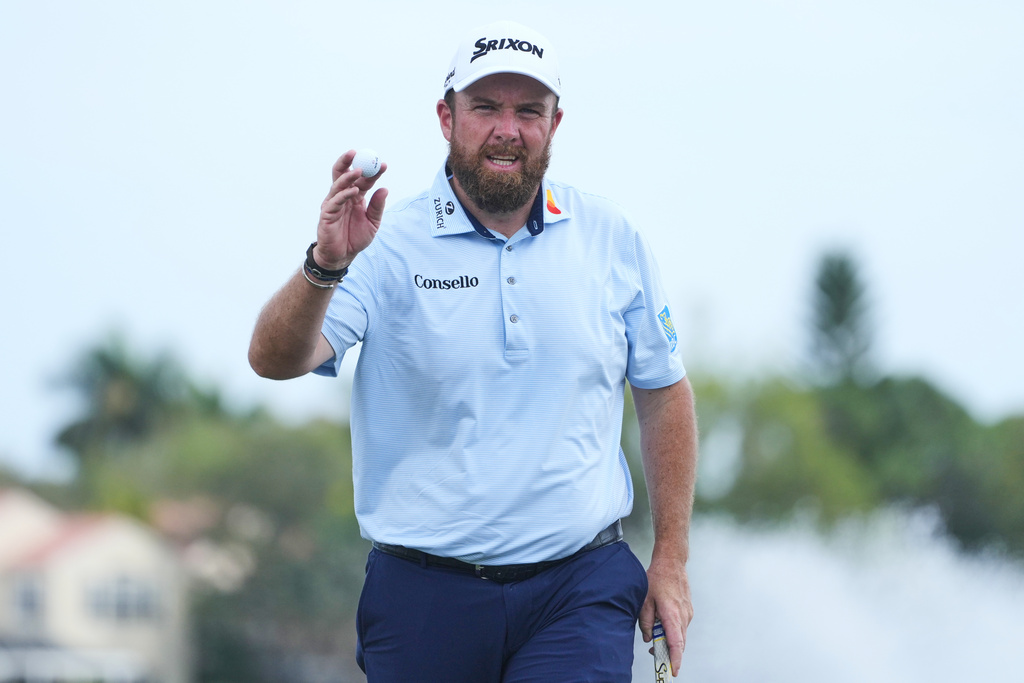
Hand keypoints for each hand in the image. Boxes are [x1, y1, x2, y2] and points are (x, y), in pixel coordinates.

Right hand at [313, 150, 388, 269]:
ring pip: (338, 184)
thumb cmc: (355, 238)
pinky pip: (335, 201)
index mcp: (355, 197)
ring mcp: (333, 204)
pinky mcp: (327, 214)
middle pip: (342, 174)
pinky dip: (344, 194)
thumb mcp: (373, 223)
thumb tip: (384, 189)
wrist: (342, 256)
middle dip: (348, 161)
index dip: (373, 171)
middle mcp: (343, 196)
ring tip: (359, 170)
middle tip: (358, 153)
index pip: (363, 180)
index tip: (384, 164)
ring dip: (348, 176)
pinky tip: (353, 191)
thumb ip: (377, 206)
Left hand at [639, 556, 692, 677]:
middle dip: (669, 652)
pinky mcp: (688, 610)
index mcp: (672, 614)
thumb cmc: (657, 578)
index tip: (673, 670)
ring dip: (670, 640)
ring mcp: (688, 613)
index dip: (675, 659)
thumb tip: (648, 637)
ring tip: (655, 635)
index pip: (676, 643)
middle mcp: (683, 616)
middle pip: (679, 643)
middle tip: (654, 653)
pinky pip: (681, 626)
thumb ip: (645, 621)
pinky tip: (662, 623)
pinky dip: (673, 630)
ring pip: (680, 635)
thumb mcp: (645, 600)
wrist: (672, 563)